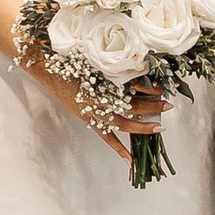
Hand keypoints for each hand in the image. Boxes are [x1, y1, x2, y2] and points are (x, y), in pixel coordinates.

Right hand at [21, 51, 161, 160]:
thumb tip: (139, 63)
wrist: (46, 64)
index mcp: (103, 79)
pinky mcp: (88, 119)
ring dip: (142, 126)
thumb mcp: (94, 54)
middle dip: (152, 106)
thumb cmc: (69, 55)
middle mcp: (100, 97)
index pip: (132, 86)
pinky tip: (131, 160)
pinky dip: (119, 148)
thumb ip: (114, 61)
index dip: (149, 87)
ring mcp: (93, 110)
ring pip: (123, 122)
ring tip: (159, 127)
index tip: (163, 86)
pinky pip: (106, 137)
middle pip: (132, 105)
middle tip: (168, 105)